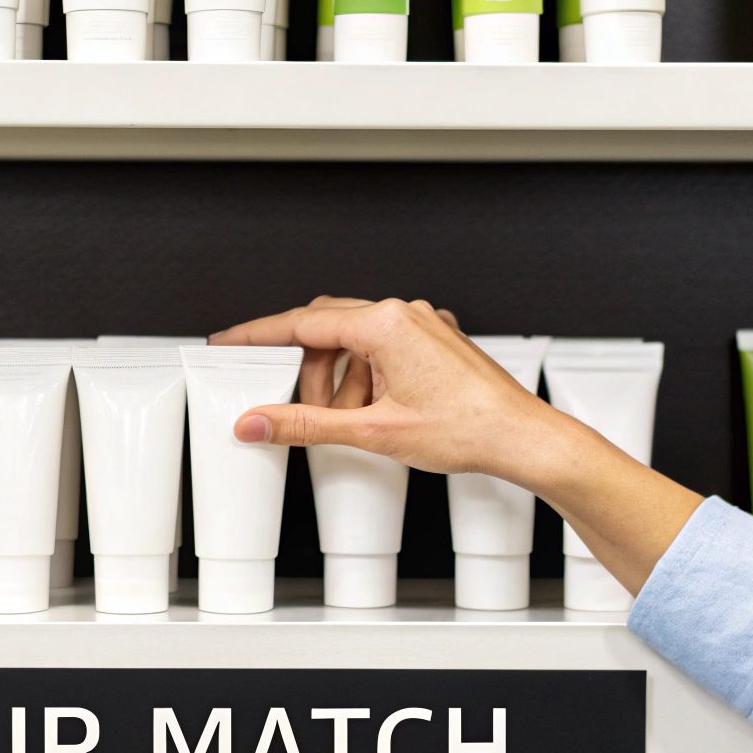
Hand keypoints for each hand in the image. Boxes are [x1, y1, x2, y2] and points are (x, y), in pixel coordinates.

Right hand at [210, 296, 702, 594]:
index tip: (228, 342)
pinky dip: (367, 377)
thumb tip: (257, 421)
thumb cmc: (468, 430)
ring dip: (340, 379)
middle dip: (304, 368)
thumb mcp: (372, 432)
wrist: (524, 439)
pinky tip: (372, 412)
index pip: (302, 323)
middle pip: (328, 329)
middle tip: (286, 400)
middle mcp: (406, 314)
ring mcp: (425, 325)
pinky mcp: (438, 343)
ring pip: (357, 342)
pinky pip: (385, 349)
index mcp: (386, 325)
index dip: (258, 335)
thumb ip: (305, 426)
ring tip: (345, 420)